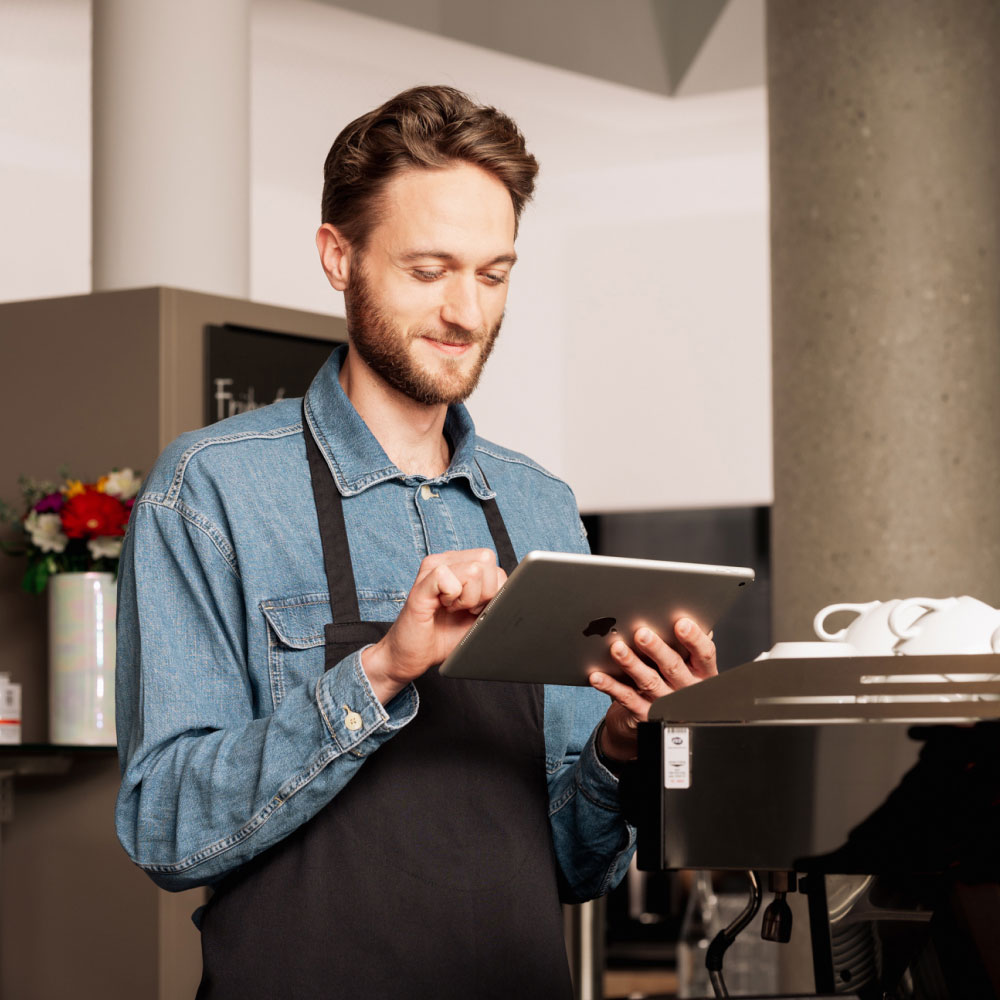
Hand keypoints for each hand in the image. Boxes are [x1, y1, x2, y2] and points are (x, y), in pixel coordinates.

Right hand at [362, 549, 505, 704]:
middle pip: (487, 560)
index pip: (494, 563)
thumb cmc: (446, 636)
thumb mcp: (480, 615)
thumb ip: (497, 598)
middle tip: (466, 608)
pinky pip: (448, 577)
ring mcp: (432, 570)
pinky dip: (453, 598)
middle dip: (485, 591)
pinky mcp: (421, 585)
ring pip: (473, 570)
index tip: (478, 607)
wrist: (414, 656)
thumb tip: (521, 592)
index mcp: (461, 564)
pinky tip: (442, 607)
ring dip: (469, 597)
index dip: (494, 589)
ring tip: (453, 608)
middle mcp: (446, 561)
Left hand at [589, 618, 716, 763]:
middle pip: (673, 667)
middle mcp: (686, 689)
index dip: (694, 639)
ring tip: (617, 649)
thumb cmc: (669, 679)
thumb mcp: (683, 661)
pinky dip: (611, 686)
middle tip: (642, 634)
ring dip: (632, 664)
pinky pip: (627, 698)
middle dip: (657, 649)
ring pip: (649, 682)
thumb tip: (681, 612)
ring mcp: (666, 703)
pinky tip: (598, 676)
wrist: (654, 718)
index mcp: (701, 672)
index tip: (681, 623)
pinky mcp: (645, 715)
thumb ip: (683, 642)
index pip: (704, 654)